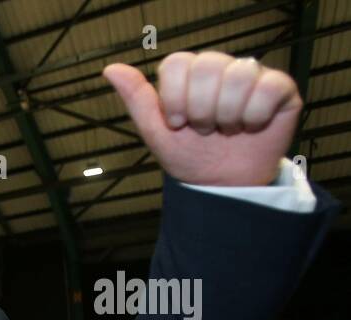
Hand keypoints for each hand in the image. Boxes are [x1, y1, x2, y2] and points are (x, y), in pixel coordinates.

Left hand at [104, 52, 300, 186]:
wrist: (223, 185)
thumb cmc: (190, 157)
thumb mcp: (157, 133)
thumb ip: (137, 100)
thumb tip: (110, 69)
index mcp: (189, 74)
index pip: (176, 63)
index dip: (175, 98)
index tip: (178, 123)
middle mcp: (220, 68)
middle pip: (207, 65)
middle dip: (200, 109)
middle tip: (205, 130)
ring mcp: (252, 76)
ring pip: (239, 74)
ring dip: (227, 115)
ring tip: (227, 130)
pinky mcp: (281, 89)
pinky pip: (269, 87)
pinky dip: (255, 116)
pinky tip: (251, 127)